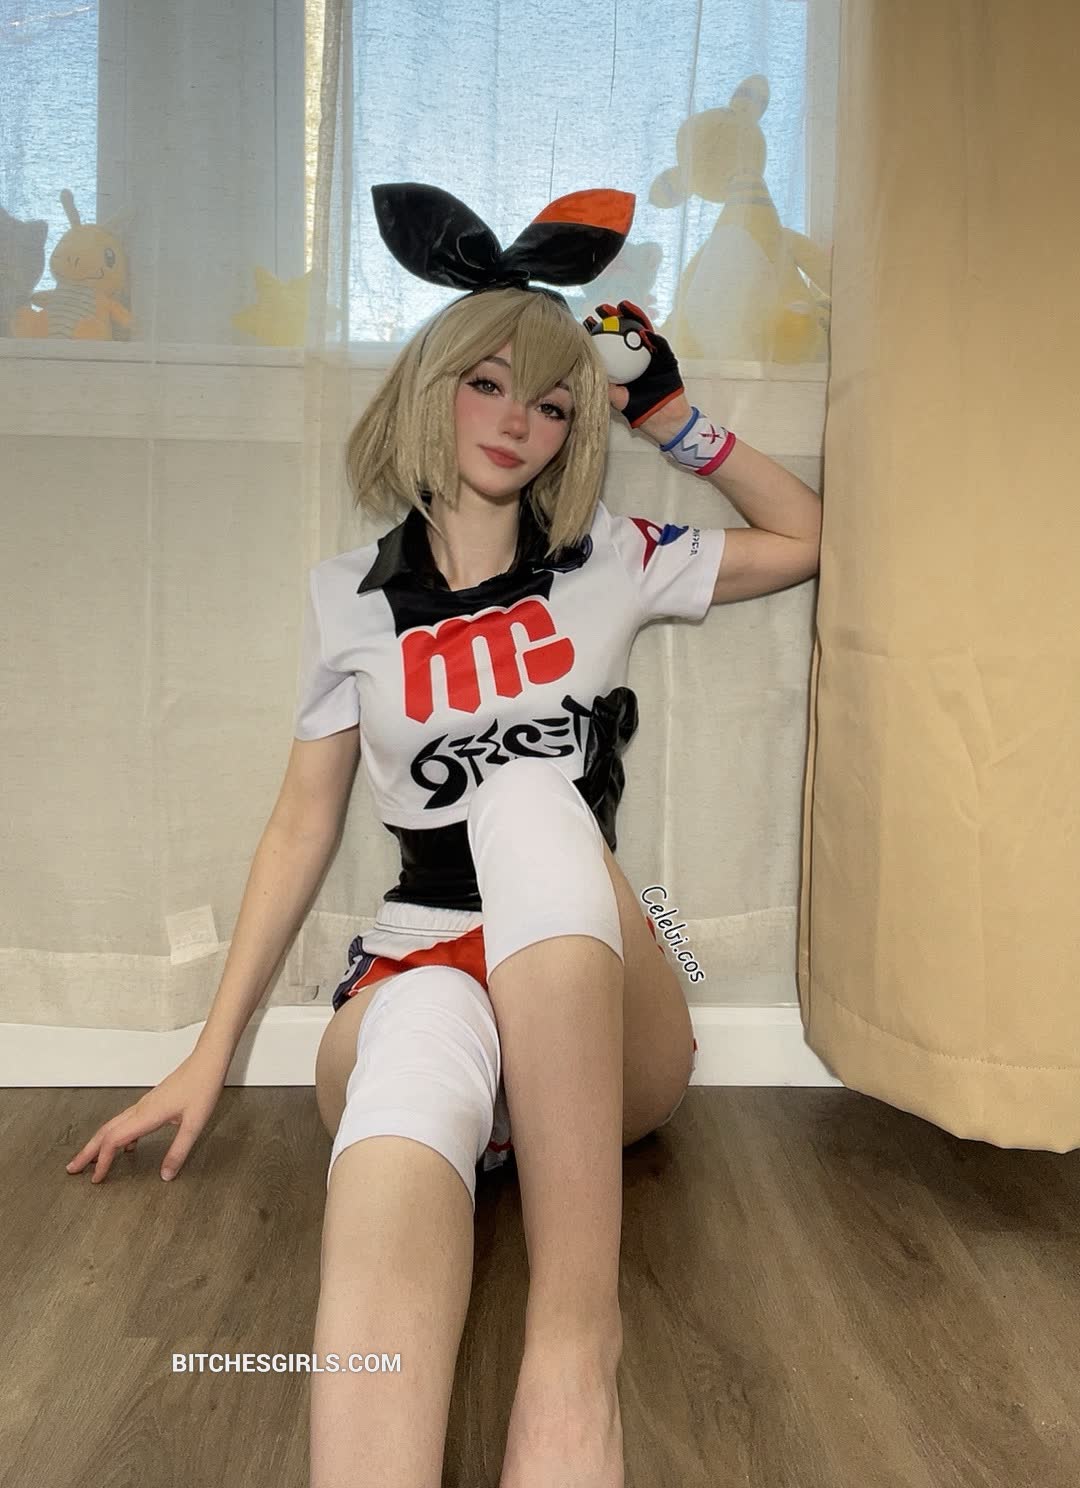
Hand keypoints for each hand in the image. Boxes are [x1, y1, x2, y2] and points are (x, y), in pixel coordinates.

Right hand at [65, 1047, 228, 1183]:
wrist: (207, 1061)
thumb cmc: (202, 1087)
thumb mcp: (195, 1124)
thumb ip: (179, 1151)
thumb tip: (165, 1175)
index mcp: (146, 1115)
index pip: (114, 1141)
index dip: (102, 1161)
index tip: (96, 1179)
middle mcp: (141, 1108)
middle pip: (105, 1131)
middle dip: (87, 1152)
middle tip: (73, 1168)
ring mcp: (145, 1104)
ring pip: (114, 1125)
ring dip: (100, 1143)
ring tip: (92, 1160)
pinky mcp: (152, 1102)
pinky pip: (128, 1121)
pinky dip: (120, 1136)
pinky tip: (128, 1147)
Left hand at [584, 299, 690, 434]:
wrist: (662, 417)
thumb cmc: (639, 409)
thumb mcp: (617, 399)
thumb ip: (607, 387)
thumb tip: (590, 375)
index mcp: (622, 364)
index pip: (608, 343)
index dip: (598, 332)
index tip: (587, 323)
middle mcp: (635, 356)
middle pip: (623, 332)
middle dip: (613, 318)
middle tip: (603, 309)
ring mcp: (650, 354)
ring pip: (641, 331)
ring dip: (633, 318)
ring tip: (623, 308)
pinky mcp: (664, 357)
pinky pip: (659, 345)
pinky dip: (652, 337)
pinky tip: (644, 331)